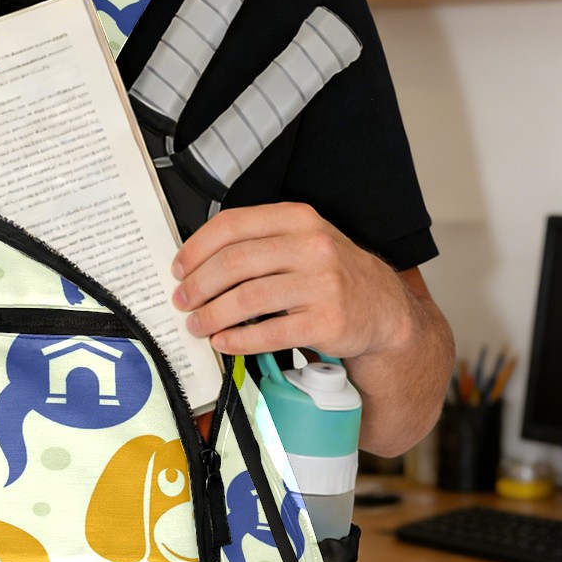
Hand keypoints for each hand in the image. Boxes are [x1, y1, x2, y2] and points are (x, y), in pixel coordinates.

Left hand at [170, 202, 413, 361]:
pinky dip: (238, 340)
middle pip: (235, 262)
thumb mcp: (301, 242)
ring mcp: (322, 283)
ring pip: (248, 298)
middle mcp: (311, 246)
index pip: (233, 225)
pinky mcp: (326, 321)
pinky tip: (224, 342)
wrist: (382, 308)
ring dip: (213, 315)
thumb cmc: (331, 275)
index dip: (196, 248)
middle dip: (199, 285)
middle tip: (183, 301)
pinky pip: (270, 332)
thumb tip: (197, 263)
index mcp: (297, 219)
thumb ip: (257, 243)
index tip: (179, 268)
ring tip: (198, 325)